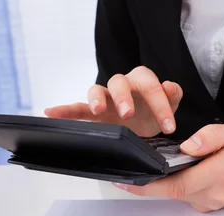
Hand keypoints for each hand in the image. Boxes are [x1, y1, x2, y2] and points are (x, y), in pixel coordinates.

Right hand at [44, 66, 182, 136]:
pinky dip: (64, 110)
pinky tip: (50, 112)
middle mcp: (123, 85)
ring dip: (96, 99)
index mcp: (143, 81)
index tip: (169, 126)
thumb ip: (173, 96)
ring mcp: (106, 98)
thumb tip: (170, 87)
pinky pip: (77, 108)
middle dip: (123, 97)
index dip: (161, 105)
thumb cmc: (154, 112)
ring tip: (98, 111)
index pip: (151, 86)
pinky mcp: (93, 112)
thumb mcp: (170, 107)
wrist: (144, 126)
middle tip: (128, 114)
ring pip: (97, 90)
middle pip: (119, 82)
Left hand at [112, 124, 223, 211]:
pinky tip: (169, 175)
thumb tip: (187, 147)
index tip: (127, 182)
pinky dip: (174, 187)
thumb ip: (210, 136)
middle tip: (125, 174)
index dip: (149, 186)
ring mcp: (211, 204)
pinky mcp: (208, 207)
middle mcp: (214, 194)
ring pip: (177, 195)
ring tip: (146, 169)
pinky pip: (185, 197)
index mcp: (219, 174)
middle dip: (148, 184)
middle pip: (172, 192)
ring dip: (162, 184)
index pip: (177, 184)